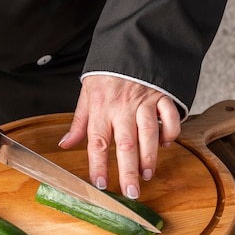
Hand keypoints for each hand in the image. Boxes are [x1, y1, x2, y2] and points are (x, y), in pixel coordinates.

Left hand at [58, 75, 180, 197]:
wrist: (131, 41)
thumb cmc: (107, 72)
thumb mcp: (87, 93)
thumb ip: (79, 122)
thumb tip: (65, 144)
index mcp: (101, 108)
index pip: (97, 142)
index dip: (98, 165)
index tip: (100, 185)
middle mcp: (122, 107)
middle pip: (125, 144)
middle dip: (128, 172)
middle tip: (131, 193)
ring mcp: (144, 100)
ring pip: (148, 134)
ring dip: (149, 158)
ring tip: (147, 175)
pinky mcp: (163, 94)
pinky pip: (170, 117)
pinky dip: (170, 133)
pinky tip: (165, 145)